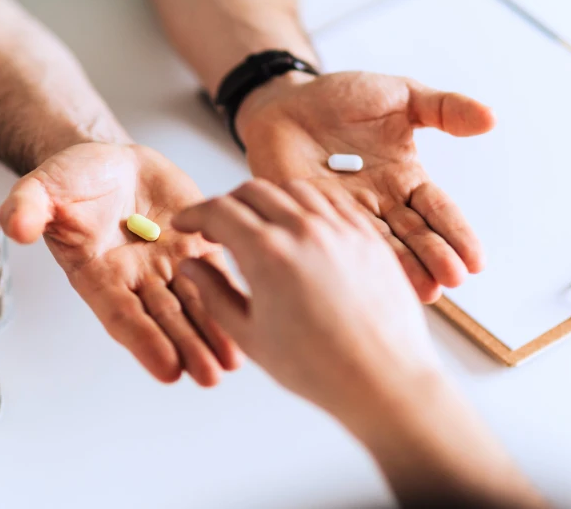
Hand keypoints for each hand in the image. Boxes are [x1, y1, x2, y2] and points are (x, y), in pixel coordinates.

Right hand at [0, 142, 238, 385]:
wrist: (111, 162)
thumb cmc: (75, 180)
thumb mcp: (45, 186)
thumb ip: (31, 206)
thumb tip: (16, 225)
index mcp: (97, 274)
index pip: (122, 314)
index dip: (144, 341)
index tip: (167, 368)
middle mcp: (135, 278)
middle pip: (164, 319)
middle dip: (187, 347)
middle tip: (209, 375)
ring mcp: (167, 264)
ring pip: (194, 304)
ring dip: (213, 333)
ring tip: (233, 362)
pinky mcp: (196, 245)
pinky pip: (216, 273)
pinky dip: (231, 295)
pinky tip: (250, 316)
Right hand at [172, 178, 439, 420]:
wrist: (384, 380)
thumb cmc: (319, 369)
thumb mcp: (250, 335)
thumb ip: (213, 293)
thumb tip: (191, 266)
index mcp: (268, 254)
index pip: (219, 211)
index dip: (195, 214)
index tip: (186, 224)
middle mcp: (304, 230)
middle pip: (253, 191)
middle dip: (227, 203)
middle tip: (218, 226)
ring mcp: (341, 229)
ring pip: (294, 190)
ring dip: (268, 198)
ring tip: (260, 223)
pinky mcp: (368, 236)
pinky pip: (332, 202)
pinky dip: (308, 204)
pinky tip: (302, 225)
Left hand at [235, 71, 496, 302]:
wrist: (284, 102)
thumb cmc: (341, 98)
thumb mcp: (399, 95)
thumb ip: (442, 108)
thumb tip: (491, 118)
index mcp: (405, 178)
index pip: (438, 211)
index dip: (457, 235)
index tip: (477, 262)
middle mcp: (381, 203)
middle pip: (414, 236)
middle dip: (435, 258)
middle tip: (452, 280)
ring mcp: (346, 214)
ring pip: (380, 246)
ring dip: (403, 270)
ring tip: (424, 291)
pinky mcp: (312, 218)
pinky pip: (336, 239)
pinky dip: (353, 260)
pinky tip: (370, 279)